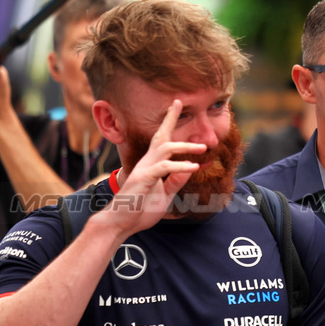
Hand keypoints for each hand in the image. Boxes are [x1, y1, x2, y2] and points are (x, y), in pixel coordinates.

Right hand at [93, 100, 203, 238]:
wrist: (122, 222)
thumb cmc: (141, 208)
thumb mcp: (165, 194)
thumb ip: (176, 181)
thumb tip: (191, 167)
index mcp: (152, 165)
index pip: (162, 140)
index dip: (169, 122)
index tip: (176, 105)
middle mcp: (148, 163)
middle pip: (160, 136)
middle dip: (169, 118)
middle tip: (181, 103)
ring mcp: (144, 170)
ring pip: (165, 149)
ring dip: (185, 146)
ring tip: (203, 147)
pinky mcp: (143, 179)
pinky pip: (163, 168)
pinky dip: (180, 167)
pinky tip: (193, 167)